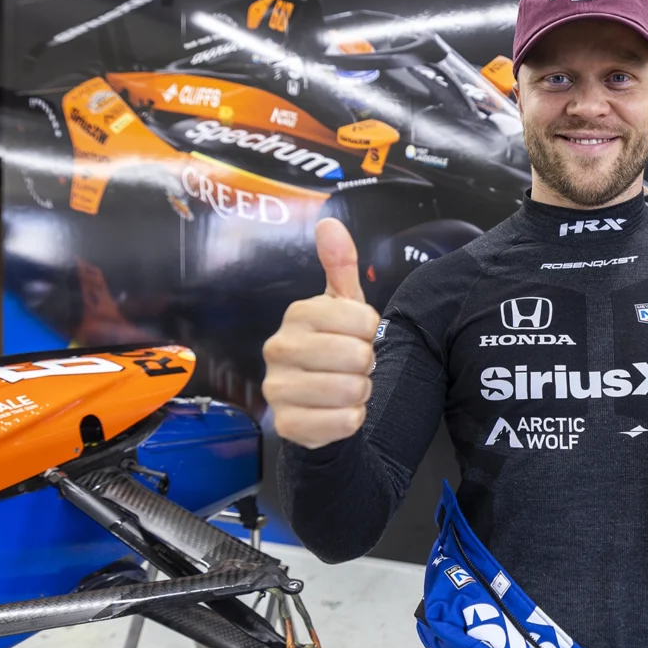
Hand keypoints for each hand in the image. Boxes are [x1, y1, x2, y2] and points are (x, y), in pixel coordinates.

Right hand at [263, 218, 380, 448]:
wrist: (316, 402)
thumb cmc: (333, 345)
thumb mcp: (342, 305)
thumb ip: (340, 265)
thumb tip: (329, 223)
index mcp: (296, 314)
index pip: (363, 319)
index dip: (371, 331)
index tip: (358, 335)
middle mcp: (278, 348)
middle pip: (357, 356)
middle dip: (366, 365)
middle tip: (351, 365)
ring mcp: (277, 389)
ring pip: (353, 390)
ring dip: (361, 392)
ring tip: (345, 386)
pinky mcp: (286, 425)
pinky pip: (344, 422)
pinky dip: (352, 419)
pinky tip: (337, 411)